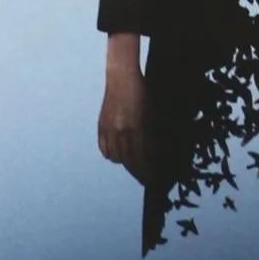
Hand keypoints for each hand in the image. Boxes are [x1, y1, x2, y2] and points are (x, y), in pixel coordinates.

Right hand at [98, 35, 147, 177]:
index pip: (143, 160)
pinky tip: (120, 154)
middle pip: (130, 162)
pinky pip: (105, 149)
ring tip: (134, 164)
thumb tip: (157, 156)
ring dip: (126, 164)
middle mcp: (121, 131)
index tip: (154, 181)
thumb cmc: (143, 93)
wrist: (121, 77)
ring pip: (116, 158)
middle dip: (139, 173)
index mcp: (137, 128)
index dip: (148, 173)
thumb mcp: (154, 114)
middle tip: (146, 179)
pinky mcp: (101, 126)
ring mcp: (109, 129)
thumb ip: (153, 136)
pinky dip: (113, 155)